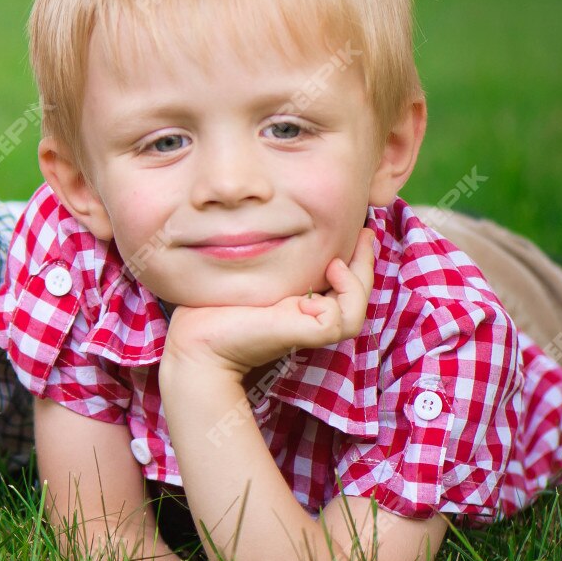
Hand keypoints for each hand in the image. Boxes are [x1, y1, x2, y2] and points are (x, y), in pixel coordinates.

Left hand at [164, 228, 375, 375]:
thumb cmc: (215, 303)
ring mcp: (306, 329)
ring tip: (337, 262)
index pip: (341, 287)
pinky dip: (339, 301)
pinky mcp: (302, 334)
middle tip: (366, 233)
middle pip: (356, 299)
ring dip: (357, 284)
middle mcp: (307, 319)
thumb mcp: (255, 272)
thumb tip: (289, 223)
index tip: (360, 231)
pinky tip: (322, 280)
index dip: (356, 262)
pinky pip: (339, 321)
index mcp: (299, 307)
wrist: (195, 338)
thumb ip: (276, 259)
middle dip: (365, 265)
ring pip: (355, 313)